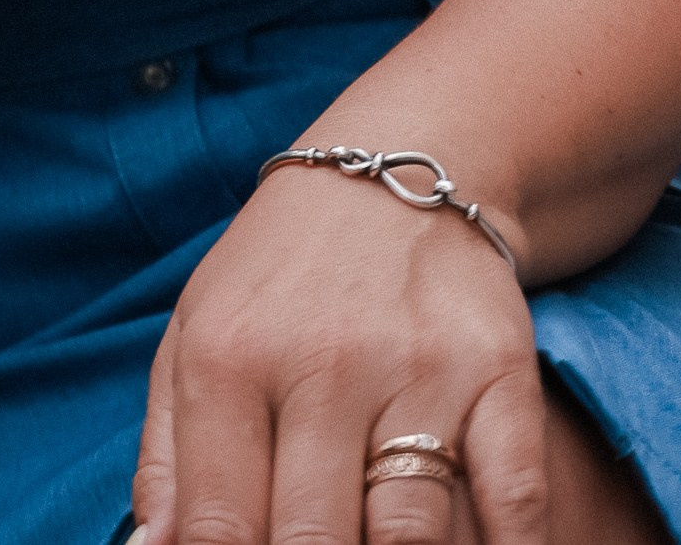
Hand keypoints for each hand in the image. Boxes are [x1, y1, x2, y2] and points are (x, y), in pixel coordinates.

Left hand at [132, 164, 543, 544]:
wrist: (395, 172)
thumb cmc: (279, 280)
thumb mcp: (194, 337)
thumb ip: (167, 455)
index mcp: (229, 359)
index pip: (219, 524)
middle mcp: (321, 362)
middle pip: (313, 540)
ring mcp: (416, 369)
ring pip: (411, 535)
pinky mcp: (498, 373)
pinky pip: (514, 500)